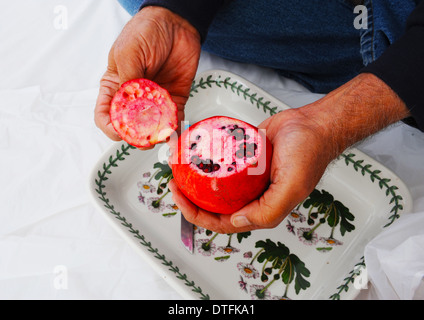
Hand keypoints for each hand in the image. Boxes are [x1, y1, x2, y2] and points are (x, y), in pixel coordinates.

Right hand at [94, 6, 200, 143]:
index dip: (111, 127)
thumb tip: (131, 108)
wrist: (177, 23)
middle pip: (130, 126)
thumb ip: (129, 81)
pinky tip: (175, 128)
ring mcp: (154, 100)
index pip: (106, 115)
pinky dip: (174, 126)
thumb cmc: (146, 31)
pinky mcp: (173, 99)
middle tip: (146, 138)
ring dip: (156, 134)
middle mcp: (133, 97)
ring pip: (152, 127)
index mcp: (114, 87)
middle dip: (137, 136)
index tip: (122, 131)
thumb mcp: (129, 52)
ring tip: (162, 134)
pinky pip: (173, 119)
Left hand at [168, 108, 332, 232]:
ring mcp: (246, 177)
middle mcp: (251, 195)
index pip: (222, 222)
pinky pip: (221, 162)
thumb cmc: (309, 153)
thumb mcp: (291, 187)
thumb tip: (236, 223)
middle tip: (175, 183)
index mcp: (261, 209)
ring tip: (180, 168)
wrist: (313, 123)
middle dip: (191, 198)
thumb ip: (267, 210)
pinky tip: (195, 153)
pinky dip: (207, 160)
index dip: (197, 215)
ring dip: (196, 179)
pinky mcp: (244, 158)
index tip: (181, 199)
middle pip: (214, 205)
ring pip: (215, 184)